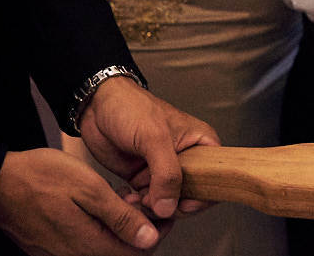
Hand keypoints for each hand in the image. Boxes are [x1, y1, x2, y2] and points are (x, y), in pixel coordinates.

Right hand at [0, 148, 164, 254]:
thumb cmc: (41, 178)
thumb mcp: (90, 189)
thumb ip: (120, 217)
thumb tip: (150, 238)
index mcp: (88, 244)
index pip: (137, 253)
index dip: (156, 232)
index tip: (161, 209)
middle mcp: (74, 254)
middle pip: (121, 251)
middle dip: (139, 227)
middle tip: (138, 200)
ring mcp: (60, 251)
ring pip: (104, 245)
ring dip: (119, 225)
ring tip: (120, 198)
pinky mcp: (51, 244)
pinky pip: (85, 241)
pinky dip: (100, 225)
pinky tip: (99, 203)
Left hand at [78, 76, 219, 219]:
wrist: (97, 106)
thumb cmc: (132, 108)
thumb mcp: (154, 138)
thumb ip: (166, 173)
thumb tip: (169, 207)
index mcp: (201, 143)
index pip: (216, 176)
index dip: (204, 195)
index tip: (184, 205)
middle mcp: (186, 158)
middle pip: (193, 195)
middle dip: (173, 205)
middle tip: (156, 203)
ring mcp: (163, 170)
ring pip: (169, 202)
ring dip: (153, 207)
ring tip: (138, 199)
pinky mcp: (144, 178)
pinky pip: (148, 201)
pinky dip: (138, 205)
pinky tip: (128, 197)